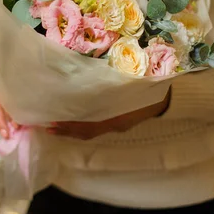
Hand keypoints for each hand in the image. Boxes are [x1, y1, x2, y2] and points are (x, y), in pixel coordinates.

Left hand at [46, 89, 170, 139]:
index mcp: (116, 119)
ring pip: (90, 131)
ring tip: (55, 124)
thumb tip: (87, 80)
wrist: (167, 96)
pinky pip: (96, 126)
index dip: (70, 127)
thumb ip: (110, 88)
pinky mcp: (118, 121)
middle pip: (85, 133)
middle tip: (47, 126)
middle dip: (66, 131)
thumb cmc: (148, 88)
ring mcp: (117, 125)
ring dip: (72, 129)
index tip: (53, 123)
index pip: (88, 128)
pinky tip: (74, 119)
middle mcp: (114, 125)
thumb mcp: (130, 88)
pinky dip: (82, 125)